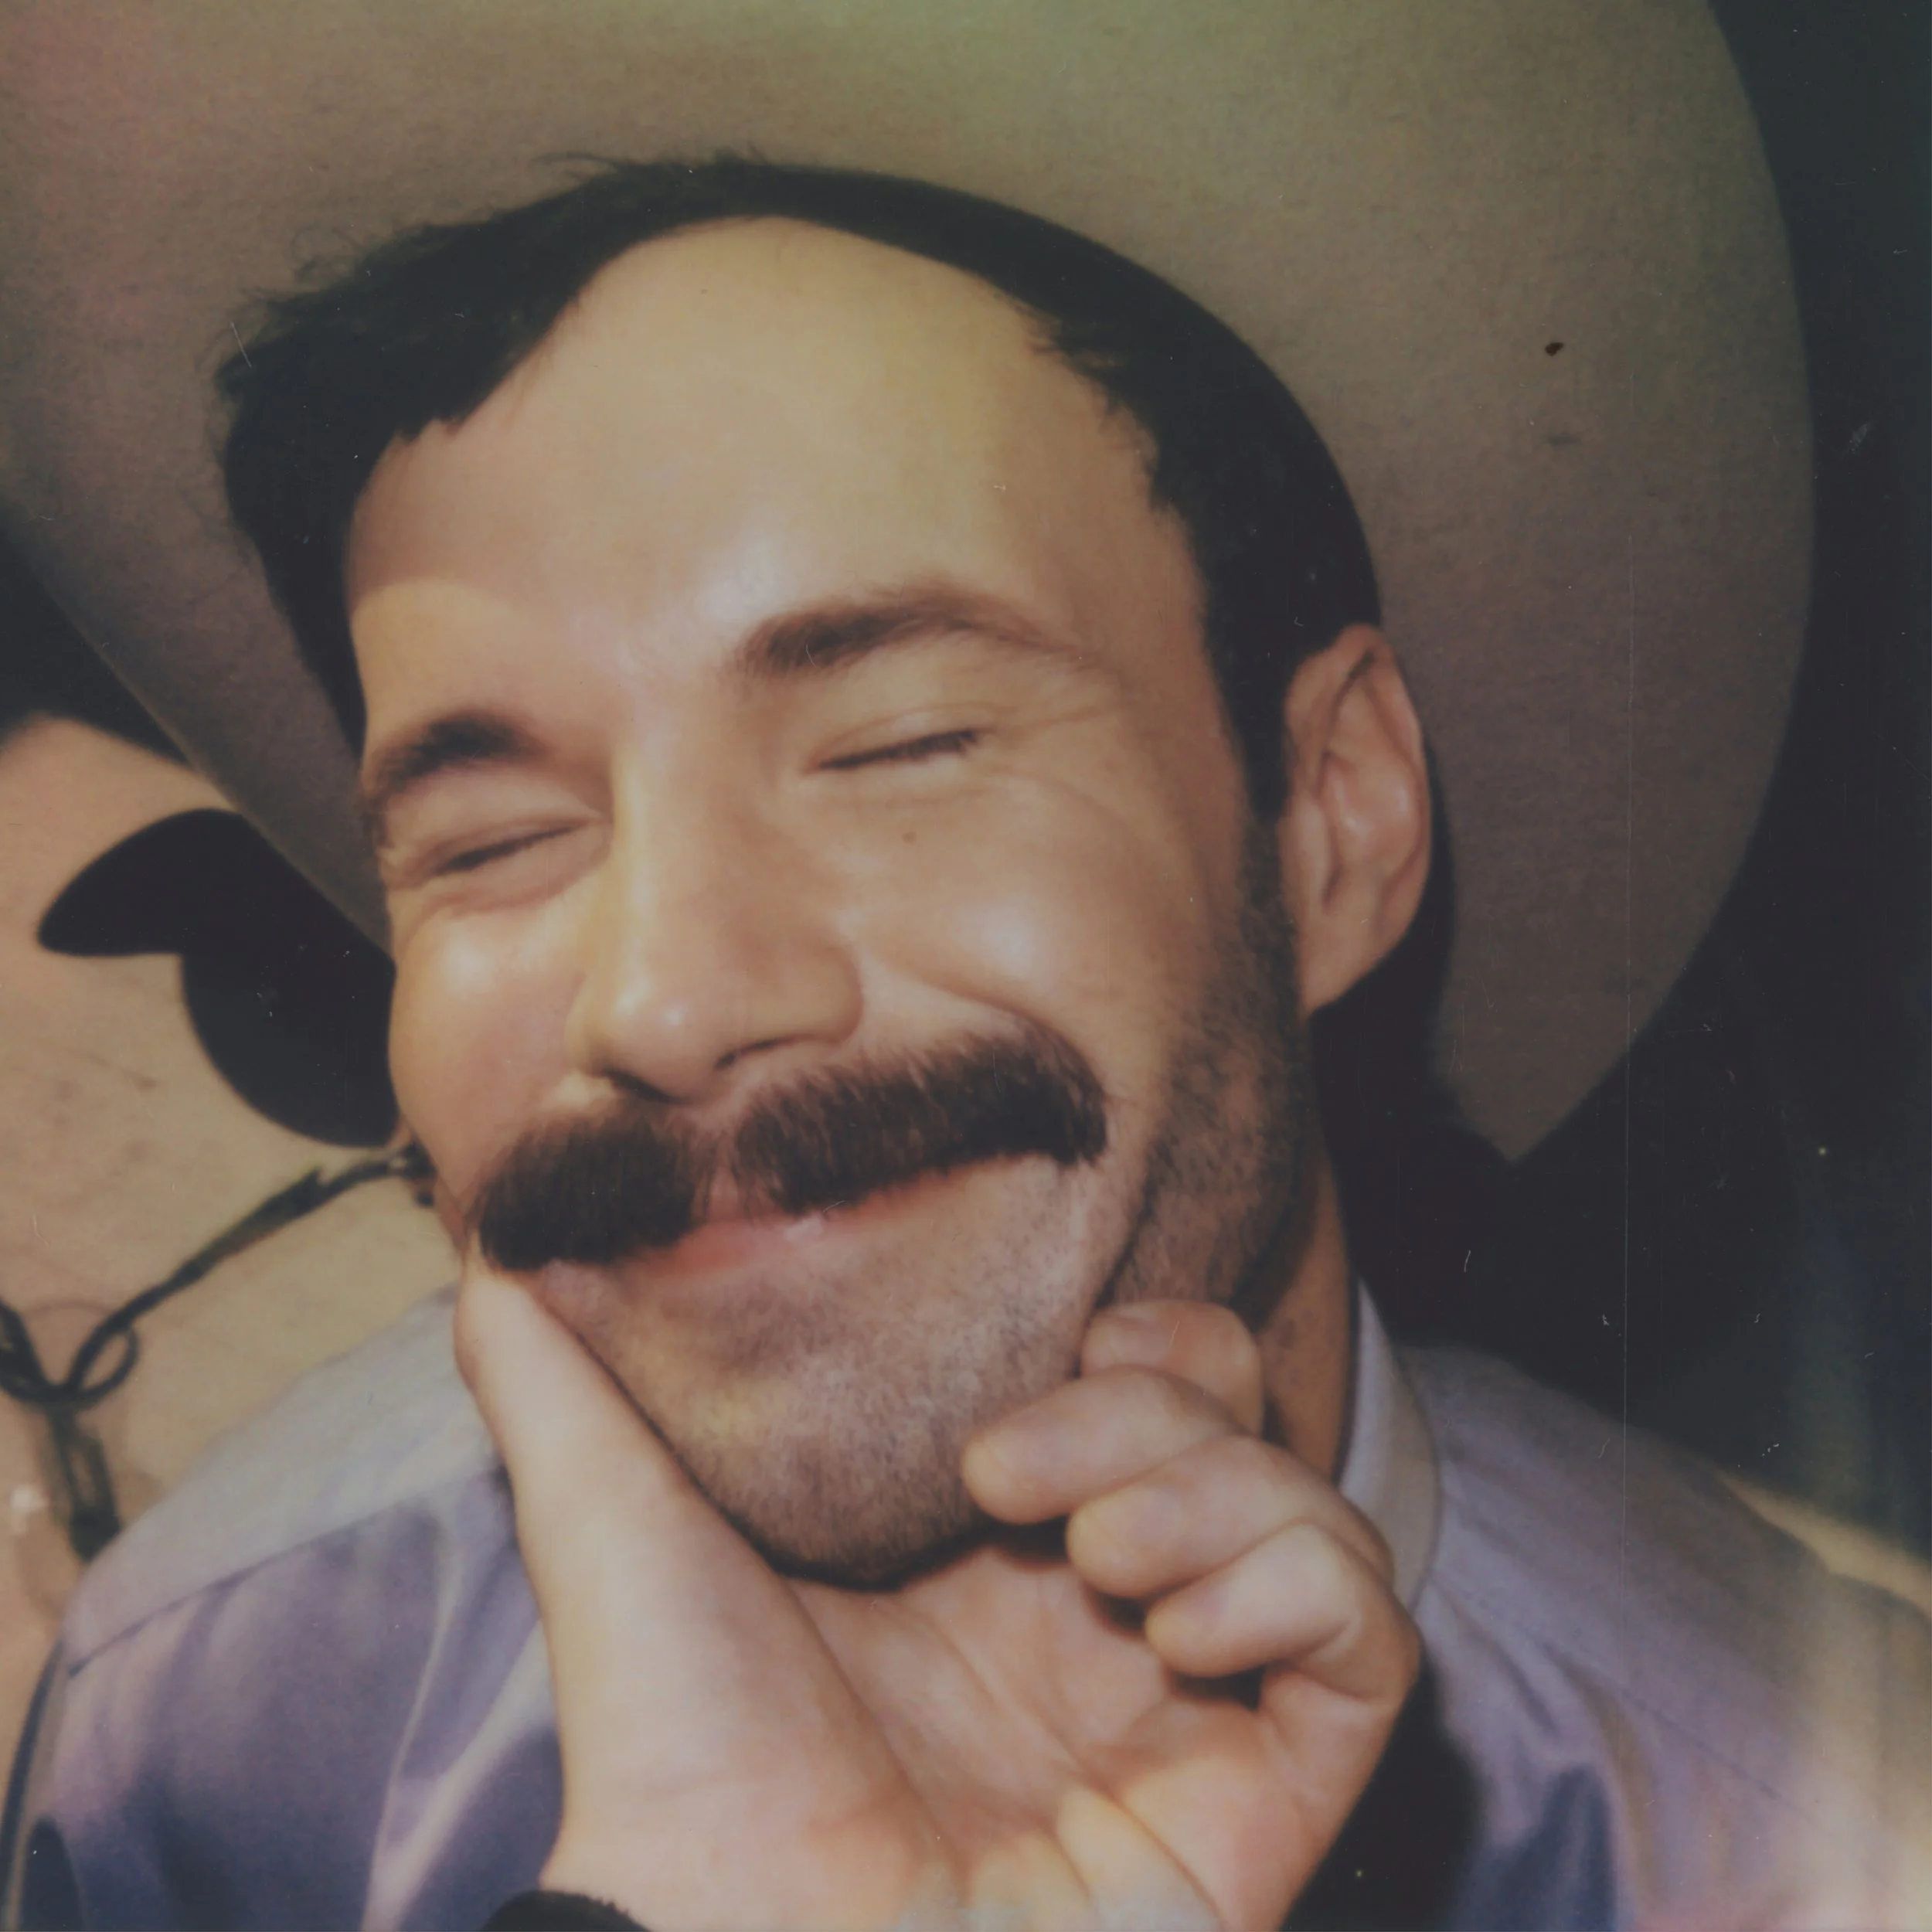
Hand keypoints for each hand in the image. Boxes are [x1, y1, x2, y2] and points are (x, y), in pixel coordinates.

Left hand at [460, 1262, 1417, 1930]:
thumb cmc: (679, 1766)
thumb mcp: (621, 1532)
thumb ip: (560, 1388)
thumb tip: (492, 1248)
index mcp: (991, 1547)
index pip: (1138, 1377)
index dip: (1126, 1332)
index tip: (1039, 1345)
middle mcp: (1106, 1615)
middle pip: (1237, 1421)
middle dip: (1159, 1401)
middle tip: (1016, 1476)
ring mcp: (1191, 1706)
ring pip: (1312, 1512)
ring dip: (1219, 1491)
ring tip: (1094, 1563)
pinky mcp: (1265, 1795)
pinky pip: (1370, 1640)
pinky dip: (1298, 1586)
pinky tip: (1173, 1628)